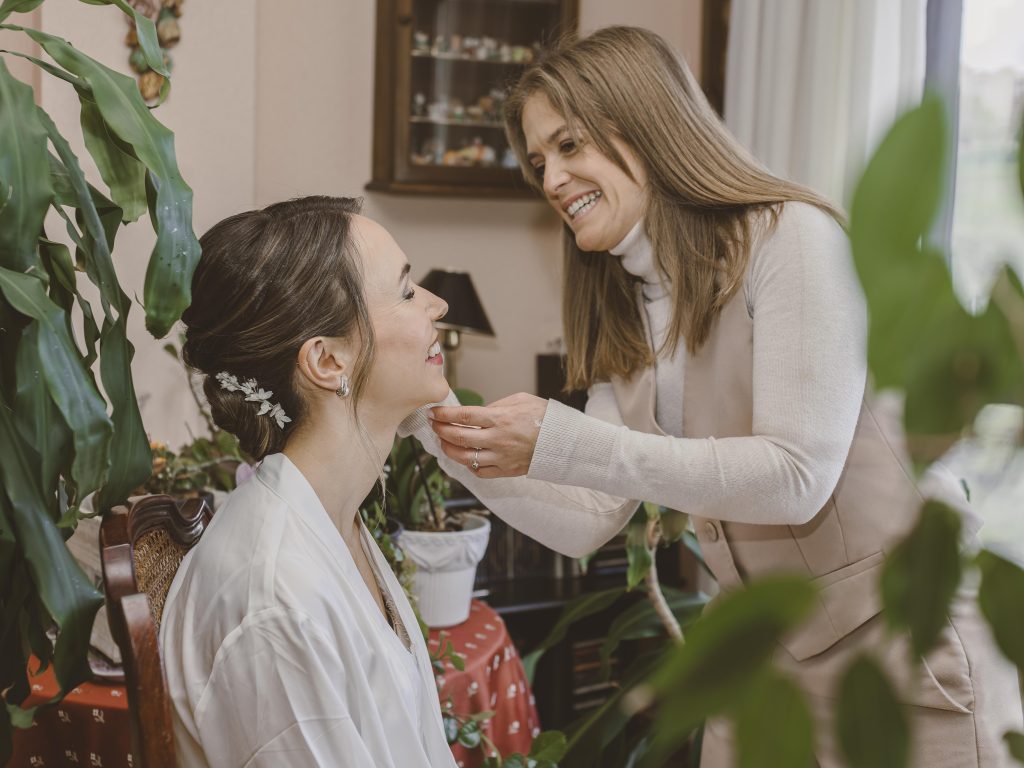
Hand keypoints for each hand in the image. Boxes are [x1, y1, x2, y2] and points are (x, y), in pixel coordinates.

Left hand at [429, 392, 547, 477]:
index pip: (462, 417)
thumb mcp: (520, 400)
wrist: (565, 440)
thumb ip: (496, 405)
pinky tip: (465, 457)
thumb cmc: (545, 417)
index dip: (443, 415)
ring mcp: (501, 457)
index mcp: (500, 419)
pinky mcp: (506, 470)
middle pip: (458, 437)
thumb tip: (477, 413)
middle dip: (441, 430)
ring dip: (449, 450)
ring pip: (465, 458)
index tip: (434, 413)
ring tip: (444, 442)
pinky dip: (468, 466)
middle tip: (434, 425)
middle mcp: (497, 439)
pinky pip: (480, 472)